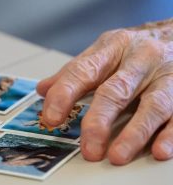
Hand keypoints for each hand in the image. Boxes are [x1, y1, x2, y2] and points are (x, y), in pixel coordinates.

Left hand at [37, 20, 172, 164]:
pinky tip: (158, 149)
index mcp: (112, 47)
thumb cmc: (136, 47)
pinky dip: (170, 133)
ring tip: (117, 155)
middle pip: (115, 91)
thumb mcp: (104, 51)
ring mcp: (166, 74)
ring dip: (133, 133)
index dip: (64, 94)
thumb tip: (43, 90)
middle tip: (88, 147)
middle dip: (98, 121)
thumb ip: (74, 72)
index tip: (51, 117)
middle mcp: (140, 58)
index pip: (82, 71)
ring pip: (151, 105)